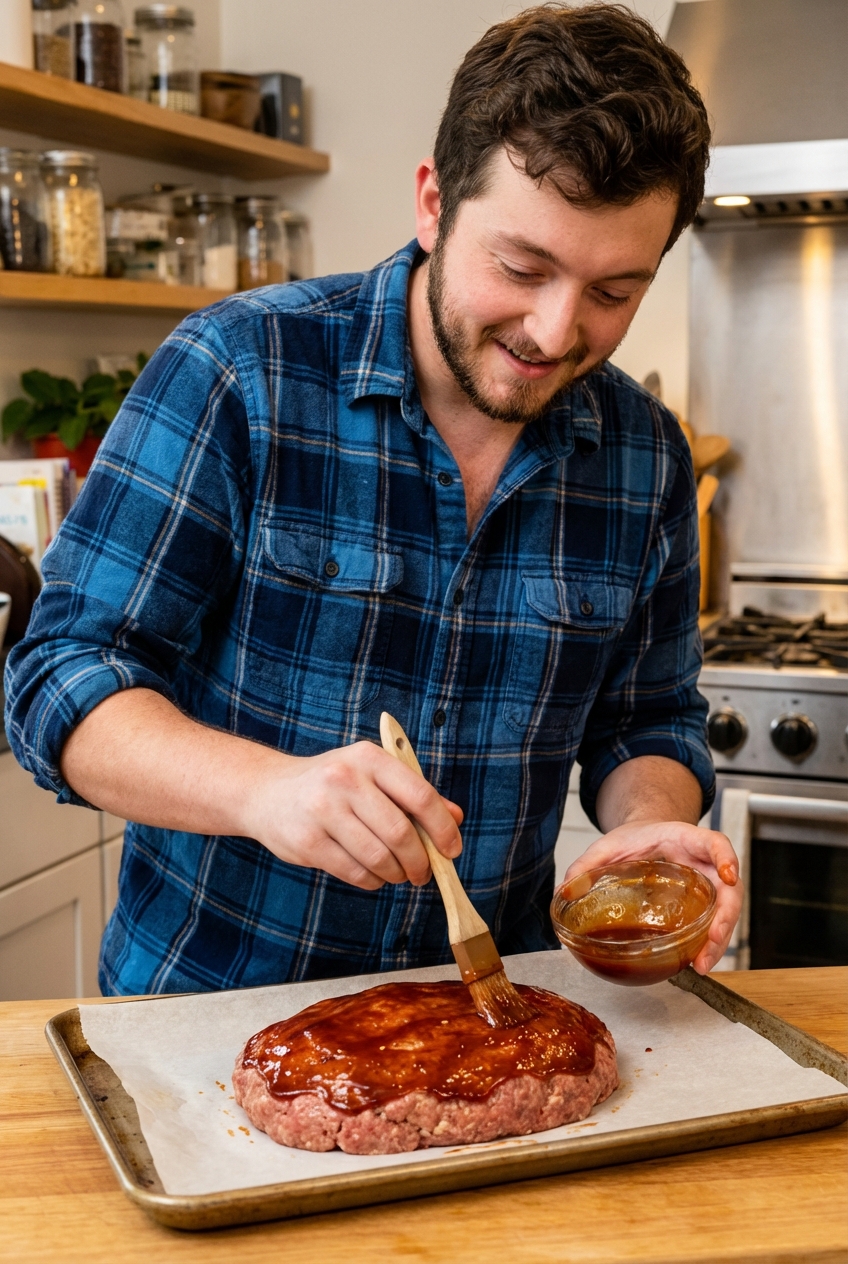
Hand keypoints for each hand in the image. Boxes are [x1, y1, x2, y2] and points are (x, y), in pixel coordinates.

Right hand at [244, 741, 463, 890]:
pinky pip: (355, 873)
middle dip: (420, 861)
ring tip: (396, 873)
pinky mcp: (307, 841)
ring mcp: (322, 810)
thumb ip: (413, 794)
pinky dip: (372, 881)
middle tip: (423, 872)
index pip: (420, 795)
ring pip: (379, 858)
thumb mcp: (370, 776)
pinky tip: (372, 875)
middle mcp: (345, 779)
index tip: (451, 850)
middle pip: (400, 832)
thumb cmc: (330, 784)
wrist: (266, 791)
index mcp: (368, 758)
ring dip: (396, 874)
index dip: (443, 828)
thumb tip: (456, 818)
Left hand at [564, 820, 742, 973]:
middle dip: (725, 917)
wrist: (646, 835)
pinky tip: (695, 962)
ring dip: (719, 940)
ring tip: (702, 964)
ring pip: (725, 912)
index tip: (728, 876)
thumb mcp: (609, 845)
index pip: (716, 843)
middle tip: (712, 942)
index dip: (726, 858)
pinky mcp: (700, 903)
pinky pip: (711, 923)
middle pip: (730, 889)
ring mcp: (706, 884)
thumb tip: (564, 890)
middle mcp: (703, 863)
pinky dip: (707, 943)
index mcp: (686, 839)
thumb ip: (587, 863)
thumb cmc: (634, 838)